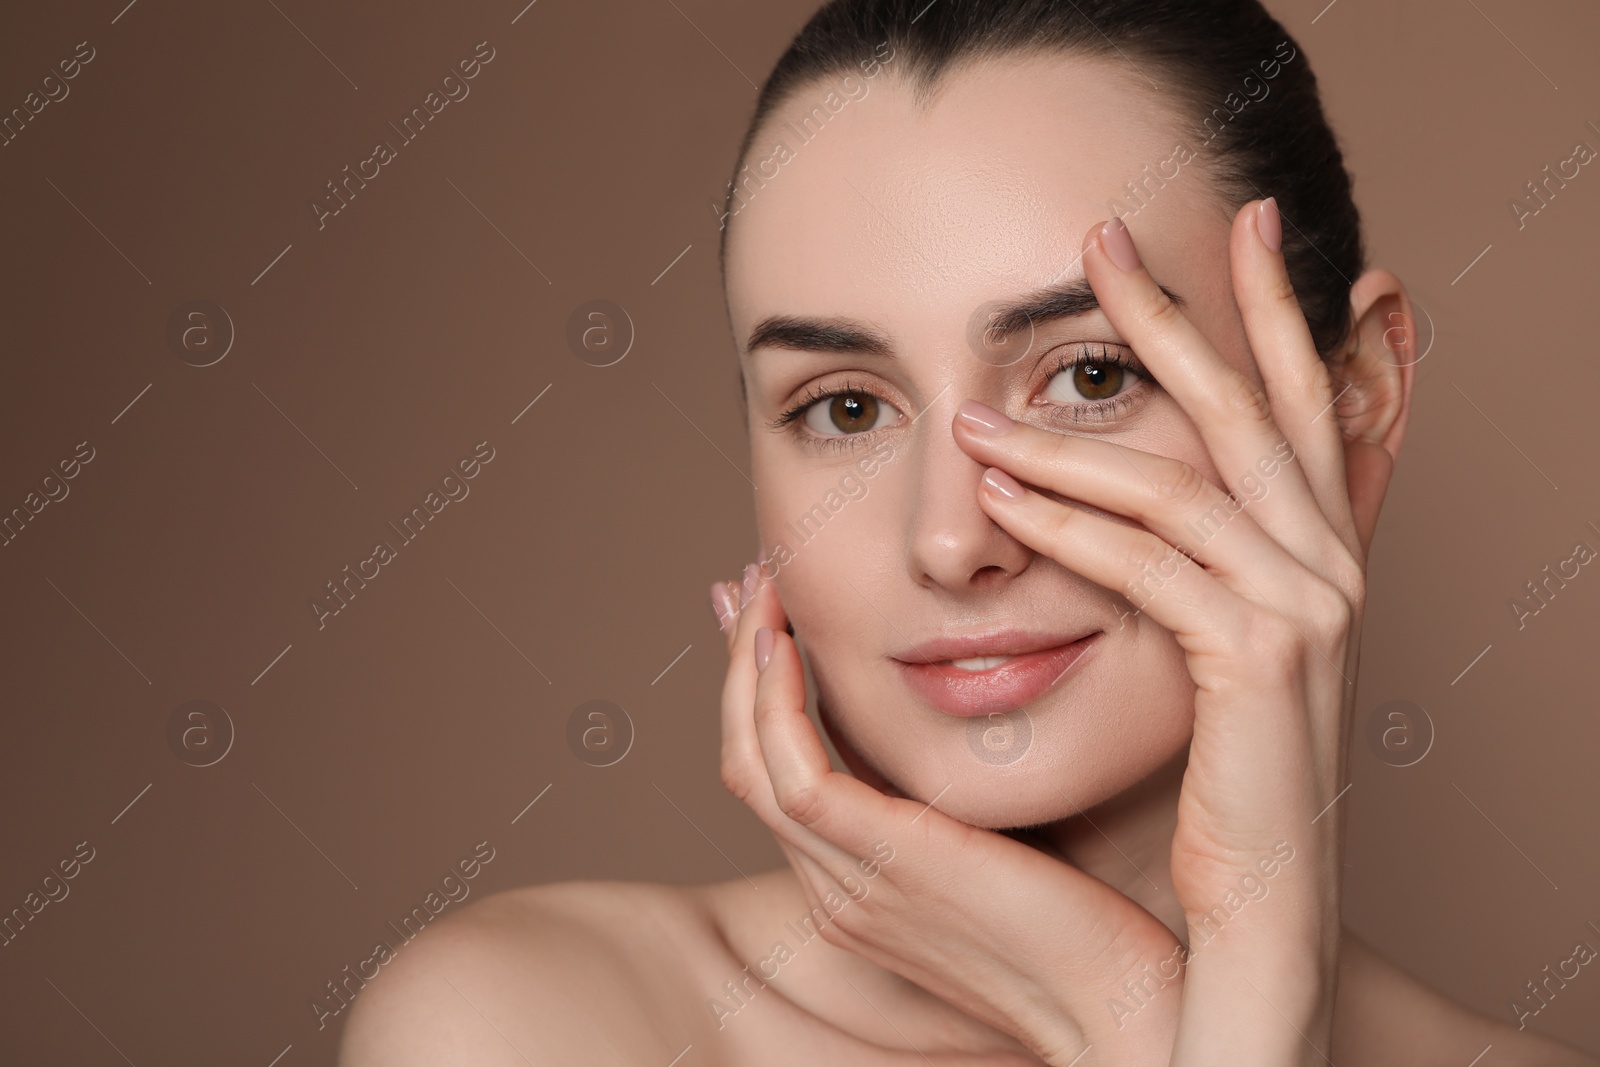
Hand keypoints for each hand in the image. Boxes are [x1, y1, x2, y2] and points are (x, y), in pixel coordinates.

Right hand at [711, 568, 1188, 1063]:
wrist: (1124, 1012)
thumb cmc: (1093, 933)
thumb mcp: (1007, 853)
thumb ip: (961, 803)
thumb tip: (961, 722)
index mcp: (858, 887)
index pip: (777, 775)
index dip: (762, 691)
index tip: (774, 618)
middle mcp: (834, 890)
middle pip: (747, 760)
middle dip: (740, 665)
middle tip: (753, 584)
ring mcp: (849, 883)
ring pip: (752, 759)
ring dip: (747, 666)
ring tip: (764, 590)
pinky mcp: (882, 863)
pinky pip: (793, 772)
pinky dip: (776, 701)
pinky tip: (791, 642)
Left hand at [951, 201, 1377, 1064]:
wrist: (1257, 906)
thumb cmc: (1215, 782)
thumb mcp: (1210, 649)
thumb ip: (1182, 564)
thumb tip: (1105, 488)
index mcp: (1323, 552)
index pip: (1299, 402)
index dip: (1270, 308)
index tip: (1230, 224)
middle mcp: (1330, 564)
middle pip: (1249, 406)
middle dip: (1175, 313)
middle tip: (1102, 233)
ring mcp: (1305, 609)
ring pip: (1183, 484)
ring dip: (1070, 442)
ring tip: (978, 416)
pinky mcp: (1260, 662)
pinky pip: (1153, 568)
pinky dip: (1074, 527)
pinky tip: (1007, 498)